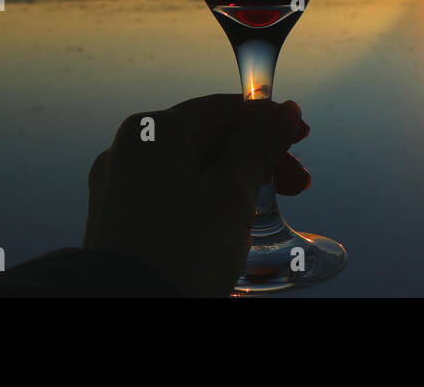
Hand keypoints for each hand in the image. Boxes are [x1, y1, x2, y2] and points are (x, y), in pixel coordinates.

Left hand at [82, 94, 309, 296]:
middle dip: (257, 157)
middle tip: (295, 184)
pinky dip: (208, 200)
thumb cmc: (181, 252)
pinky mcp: (123, 218)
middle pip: (209, 137)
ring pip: (194, 168)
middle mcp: (130, 149)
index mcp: (153, 131)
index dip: (268, 121)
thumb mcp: (233, 194)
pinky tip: (229, 223)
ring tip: (265, 208)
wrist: (131, 313)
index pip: (224, 108)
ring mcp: (122, 185)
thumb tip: (285, 112)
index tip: (301, 136)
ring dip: (237, 180)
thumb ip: (260, 146)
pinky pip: (175, 193)